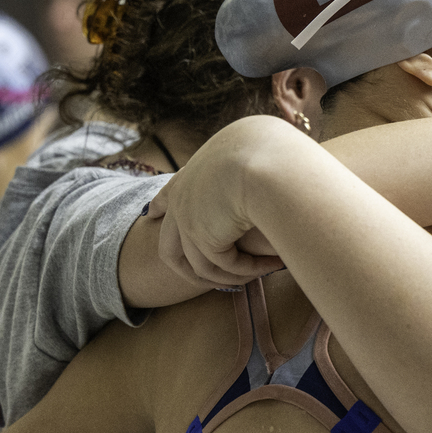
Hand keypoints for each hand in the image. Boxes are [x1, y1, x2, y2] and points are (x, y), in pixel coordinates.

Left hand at [148, 118, 283, 288]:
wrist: (272, 160)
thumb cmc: (280, 153)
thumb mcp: (261, 154)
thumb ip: (255, 169)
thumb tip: (271, 173)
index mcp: (197, 168)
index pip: (170, 191)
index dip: (160, 206)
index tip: (151, 214)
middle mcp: (183, 193)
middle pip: (169, 243)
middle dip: (185, 266)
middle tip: (207, 279)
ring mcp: (187, 217)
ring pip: (198, 264)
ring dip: (229, 275)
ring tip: (258, 274)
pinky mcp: (201, 236)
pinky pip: (224, 265)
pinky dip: (249, 270)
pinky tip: (272, 264)